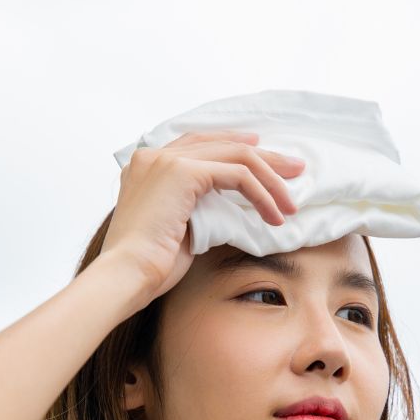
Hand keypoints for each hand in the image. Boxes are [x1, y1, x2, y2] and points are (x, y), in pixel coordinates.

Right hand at [100, 131, 305, 305]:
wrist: (126, 275)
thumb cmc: (147, 267)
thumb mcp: (177, 229)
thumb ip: (197, 209)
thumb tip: (230, 211)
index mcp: (147, 165)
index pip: (200, 145)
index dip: (235, 148)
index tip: (264, 162)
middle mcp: (154, 155)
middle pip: (222, 144)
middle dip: (264, 158)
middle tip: (294, 171)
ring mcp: (167, 160)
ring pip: (236, 156)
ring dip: (269, 180)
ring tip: (290, 204)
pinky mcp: (183, 172)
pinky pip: (237, 175)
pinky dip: (261, 194)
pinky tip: (274, 215)